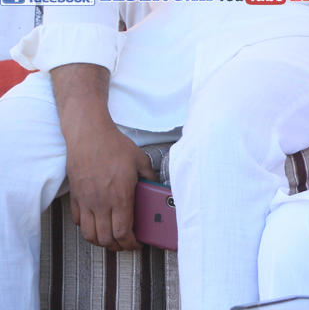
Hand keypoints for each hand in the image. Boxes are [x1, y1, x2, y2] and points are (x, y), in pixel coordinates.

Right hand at [63, 121, 156, 250]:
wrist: (89, 136)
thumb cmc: (116, 147)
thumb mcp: (141, 161)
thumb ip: (150, 177)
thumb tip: (157, 187)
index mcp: (120, 197)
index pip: (123, 232)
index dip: (130, 243)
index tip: (137, 244)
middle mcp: (101, 204)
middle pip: (106, 238)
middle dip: (117, 246)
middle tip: (126, 244)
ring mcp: (86, 202)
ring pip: (89, 234)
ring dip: (101, 242)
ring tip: (111, 239)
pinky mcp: (75, 197)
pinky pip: (78, 221)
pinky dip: (86, 228)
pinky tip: (95, 224)